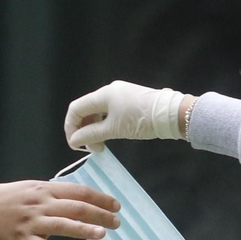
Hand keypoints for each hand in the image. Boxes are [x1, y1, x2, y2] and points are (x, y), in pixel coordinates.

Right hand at [0, 180, 120, 239]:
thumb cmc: (3, 201)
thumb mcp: (28, 190)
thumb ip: (51, 194)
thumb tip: (76, 198)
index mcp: (42, 189)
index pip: (78, 191)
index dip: (99, 198)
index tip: (116, 205)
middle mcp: (39, 204)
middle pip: (75, 208)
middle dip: (99, 214)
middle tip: (117, 222)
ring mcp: (29, 223)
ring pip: (62, 225)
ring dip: (85, 230)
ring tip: (103, 234)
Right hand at [64, 81, 188, 149]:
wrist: (169, 114)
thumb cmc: (140, 120)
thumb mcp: (113, 130)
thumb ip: (91, 135)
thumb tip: (74, 140)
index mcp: (102, 94)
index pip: (76, 108)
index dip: (71, 127)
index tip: (75, 145)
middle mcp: (109, 91)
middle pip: (86, 110)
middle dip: (84, 129)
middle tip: (92, 148)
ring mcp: (120, 95)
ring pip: (98, 112)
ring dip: (94, 129)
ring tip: (101, 145)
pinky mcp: (129, 100)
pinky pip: (109, 112)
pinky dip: (105, 125)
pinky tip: (109, 136)